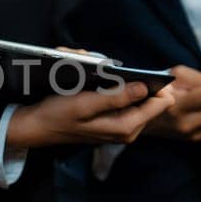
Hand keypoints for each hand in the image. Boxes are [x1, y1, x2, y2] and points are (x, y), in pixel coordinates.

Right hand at [7, 82, 174, 148]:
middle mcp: (128, 131)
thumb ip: (116, 98)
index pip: (161, 103)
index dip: (158, 84)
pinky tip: (98, 84)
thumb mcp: (84, 103)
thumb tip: (145, 88)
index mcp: (125, 126)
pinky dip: (116, 90)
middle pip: (153, 101)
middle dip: (137, 81)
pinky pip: (127, 102)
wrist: (39, 126)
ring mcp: (122, 128)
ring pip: (140, 100)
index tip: (143, 70)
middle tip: (113, 71)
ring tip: (101, 76)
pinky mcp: (114, 123)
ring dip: (125, 84)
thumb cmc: (59, 114)